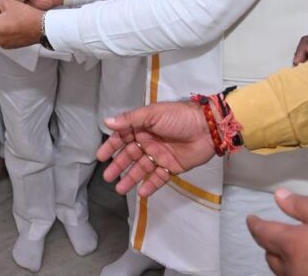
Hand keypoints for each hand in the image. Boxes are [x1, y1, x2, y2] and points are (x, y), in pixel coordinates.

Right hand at [97, 101, 215, 195]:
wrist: (207, 128)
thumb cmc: (178, 117)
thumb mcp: (152, 114)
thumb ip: (130, 119)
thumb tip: (107, 121)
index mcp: (143, 127)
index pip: (122, 137)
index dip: (111, 146)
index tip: (101, 157)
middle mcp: (149, 141)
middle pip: (130, 155)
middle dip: (118, 166)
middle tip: (107, 177)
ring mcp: (160, 155)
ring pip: (142, 168)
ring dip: (131, 178)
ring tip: (120, 189)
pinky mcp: (172, 166)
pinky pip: (159, 178)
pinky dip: (150, 185)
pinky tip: (141, 193)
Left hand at [247, 189, 307, 275]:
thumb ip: (301, 206)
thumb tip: (279, 196)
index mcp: (294, 245)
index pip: (262, 234)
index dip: (255, 224)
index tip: (252, 219)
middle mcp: (294, 269)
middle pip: (271, 257)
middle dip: (271, 244)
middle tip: (277, 234)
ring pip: (283, 273)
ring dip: (284, 262)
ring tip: (293, 251)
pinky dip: (299, 272)